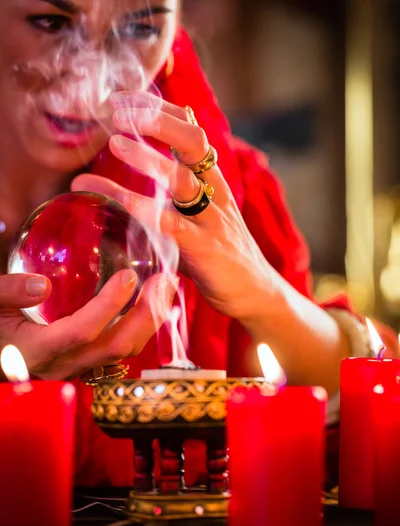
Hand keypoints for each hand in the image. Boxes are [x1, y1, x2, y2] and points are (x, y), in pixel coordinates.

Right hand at [0, 269, 177, 379]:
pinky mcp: (84, 366)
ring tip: (165, 290)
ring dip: (149, 322)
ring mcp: (76, 369)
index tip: (128, 277)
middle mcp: (62, 366)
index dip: (108, 306)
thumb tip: (41, 284)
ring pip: (123, 353)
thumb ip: (8, 293)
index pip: (81, 332)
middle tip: (165, 281)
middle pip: (115, 348)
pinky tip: (148, 305)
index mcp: (36, 351)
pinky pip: (119, 353)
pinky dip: (139, 329)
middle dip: (146, 315)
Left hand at [71, 91, 275, 321]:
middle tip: (117, 111)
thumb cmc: (220, 252)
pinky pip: (171, 224)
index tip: (121, 98)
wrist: (255, 292)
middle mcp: (215, 191)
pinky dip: (142, 209)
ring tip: (114, 143)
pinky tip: (115, 201)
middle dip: (156, 120)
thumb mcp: (203, 211)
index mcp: (212, 179)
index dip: (157, 108)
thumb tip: (152, 159)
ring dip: (148, 158)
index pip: (190, 129)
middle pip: (193, 140)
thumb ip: (181, 183)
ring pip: (183, 178)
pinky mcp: (204, 248)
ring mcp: (212, 219)